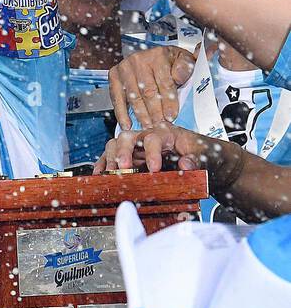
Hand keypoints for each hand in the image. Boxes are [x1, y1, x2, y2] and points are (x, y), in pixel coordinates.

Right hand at [94, 121, 222, 175]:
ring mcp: (138, 148)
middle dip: (123, 151)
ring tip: (110, 173)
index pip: (153, 138)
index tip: (154, 169)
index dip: (152, 153)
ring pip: (116, 145)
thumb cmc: (205, 153)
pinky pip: (112, 157)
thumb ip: (196, 158)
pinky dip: (104, 164)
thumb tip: (186, 163)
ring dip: (111, 158)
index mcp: (166, 133)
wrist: (207, 158)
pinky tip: (99, 173)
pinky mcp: (132, 159)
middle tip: (124, 167)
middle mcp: (148, 137)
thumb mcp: (206, 155)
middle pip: (128, 138)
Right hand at [108, 44, 196, 129]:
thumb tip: (178, 76)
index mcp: (158, 55)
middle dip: (155, 112)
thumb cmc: (169, 62)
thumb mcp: (183, 60)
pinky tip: (127, 124)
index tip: (171, 116)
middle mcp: (139, 59)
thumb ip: (185, 67)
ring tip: (148, 127)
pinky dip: (121, 113)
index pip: (164, 82)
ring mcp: (125, 67)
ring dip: (140, 115)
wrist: (153, 56)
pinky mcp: (114, 75)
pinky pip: (116, 97)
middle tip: (160, 126)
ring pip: (133, 96)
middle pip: (148, 91)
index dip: (169, 102)